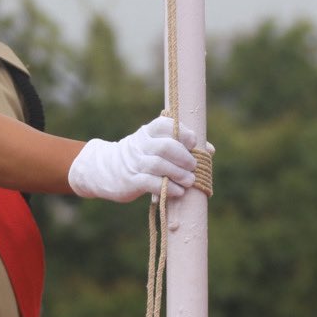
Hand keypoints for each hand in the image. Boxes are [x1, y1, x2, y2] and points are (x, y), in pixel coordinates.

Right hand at [68, 117, 198, 202]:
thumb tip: (209, 150)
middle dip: (184, 157)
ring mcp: (134, 162)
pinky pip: (150, 183)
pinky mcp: (131, 180)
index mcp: (149, 131)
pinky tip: (179, 191)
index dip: (183, 134)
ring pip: (159, 165)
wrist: (107, 170)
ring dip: (179, 174)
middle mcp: (140, 144)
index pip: (167, 125)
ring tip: (190, 181)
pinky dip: (168, 187)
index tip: (193, 144)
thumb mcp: (157, 146)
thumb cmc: (142, 157)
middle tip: (193, 166)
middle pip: (165, 146)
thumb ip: (182, 146)